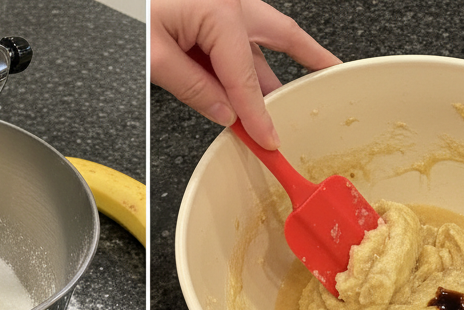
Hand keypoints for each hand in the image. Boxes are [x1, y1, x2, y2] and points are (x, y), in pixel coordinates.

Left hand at [150, 0, 339, 147]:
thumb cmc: (132, 7)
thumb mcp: (155, 55)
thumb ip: (193, 88)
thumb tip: (225, 115)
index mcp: (219, 11)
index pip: (246, 76)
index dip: (259, 114)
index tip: (270, 141)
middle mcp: (228, 4)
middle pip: (279, 36)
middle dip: (308, 59)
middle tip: (332, 78)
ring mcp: (221, 5)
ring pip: (259, 42)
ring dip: (274, 72)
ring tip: (291, 101)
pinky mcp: (209, 12)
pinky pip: (236, 43)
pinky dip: (247, 67)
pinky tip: (249, 93)